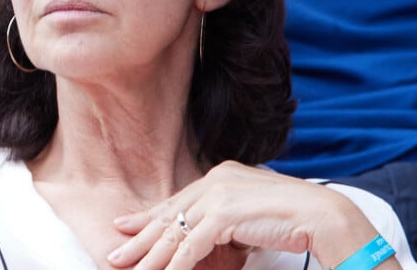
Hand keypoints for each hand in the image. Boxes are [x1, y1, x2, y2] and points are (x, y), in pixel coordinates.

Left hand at [107, 161, 387, 268]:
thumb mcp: (247, 214)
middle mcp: (215, 179)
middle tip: (115, 252)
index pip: (178, 200)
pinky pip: (191, 245)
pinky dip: (174, 264)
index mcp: (220, 175)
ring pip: (175, 230)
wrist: (320, 215)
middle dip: (140, 236)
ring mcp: (219, 194)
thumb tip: (202, 236)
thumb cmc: (290, 216)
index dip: (150, 216)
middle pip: (169, 213)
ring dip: (150, 255)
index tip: (127, 227)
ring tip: (125, 267)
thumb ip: (222, 219)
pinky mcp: (225, 213)